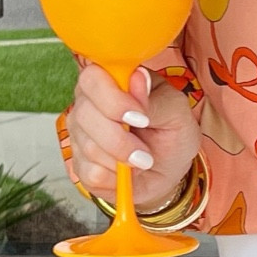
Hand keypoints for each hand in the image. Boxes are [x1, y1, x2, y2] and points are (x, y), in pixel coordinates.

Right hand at [64, 63, 200, 211]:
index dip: (113, 100)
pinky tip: (127, 173)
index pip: (92, 78)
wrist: (168, 169)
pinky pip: (91, 173)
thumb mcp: (177, 112)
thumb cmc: (171, 133)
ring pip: (89, 147)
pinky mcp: (80, 164)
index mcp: (109, 81)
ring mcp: (80, 134)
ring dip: (123, 159)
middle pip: (85, 115)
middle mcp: (87, 103)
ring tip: (142, 160)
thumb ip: (156, 97)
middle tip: (145, 151)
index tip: (141, 118)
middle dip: (120, 139)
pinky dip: (116, 178)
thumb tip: (138, 78)